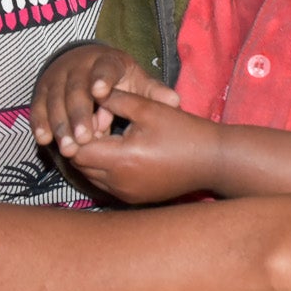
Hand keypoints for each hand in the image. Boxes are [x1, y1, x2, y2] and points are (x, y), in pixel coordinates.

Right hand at [31, 42, 177, 151]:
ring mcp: (58, 77)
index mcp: (106, 61)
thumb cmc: (117, 78)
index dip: (102, 79)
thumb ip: (152, 92)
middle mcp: (79, 66)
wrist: (84, 63)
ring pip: (56, 100)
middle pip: (76, 89)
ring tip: (68, 148)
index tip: (101, 92)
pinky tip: (45, 140)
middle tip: (85, 139)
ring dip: (60, 124)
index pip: (104, 68)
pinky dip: (40, 122)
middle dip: (79, 114)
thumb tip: (175, 102)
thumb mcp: (136, 80)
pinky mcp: (42, 89)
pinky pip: (38, 106)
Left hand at [65, 89, 222, 203]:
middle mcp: (119, 182)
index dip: (79, 132)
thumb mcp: (149, 108)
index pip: (79, 150)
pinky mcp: (134, 199)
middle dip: (83, 145)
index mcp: (121, 159)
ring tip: (109, 138)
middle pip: (81, 165)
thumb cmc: (183, 131)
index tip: (91, 116)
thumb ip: (117, 100)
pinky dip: (106, 170)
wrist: (212, 160)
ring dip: (94, 159)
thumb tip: (92, 91)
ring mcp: (126, 194)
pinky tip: (122, 153)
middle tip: (97, 125)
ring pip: (92, 176)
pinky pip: (107, 184)